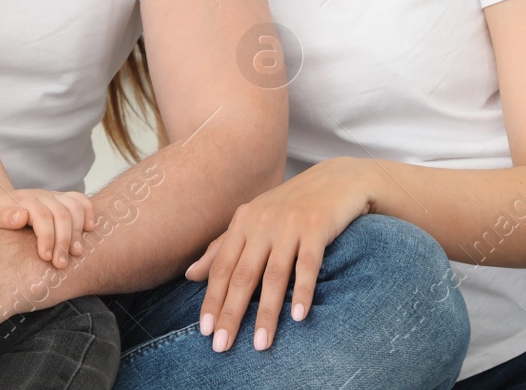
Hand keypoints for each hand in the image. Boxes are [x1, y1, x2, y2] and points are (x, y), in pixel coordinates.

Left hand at [0, 188, 92, 268]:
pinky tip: (89, 229)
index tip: (45, 258)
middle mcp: (40, 196)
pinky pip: (80, 200)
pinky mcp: (61, 200)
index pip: (41, 216)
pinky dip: (88, 212)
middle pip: (61, 214)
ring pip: (74, 206)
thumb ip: (1, 217)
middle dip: (64, 241)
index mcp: (22, 201)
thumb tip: (21, 216)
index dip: (47, 238)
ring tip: (77, 253)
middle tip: (62, 264)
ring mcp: (52, 196)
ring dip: (78, 230)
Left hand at [185, 158, 372, 352]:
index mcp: (243, 222)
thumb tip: (190, 275)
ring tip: (260, 344)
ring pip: (274, 275)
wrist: (336, 179)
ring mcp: (290, 225)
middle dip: (231, 313)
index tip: (205, 330)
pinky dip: (303, 291)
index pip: (222, 267)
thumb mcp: (253, 220)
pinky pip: (308, 264)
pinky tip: (299, 317)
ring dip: (267, 313)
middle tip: (222, 345)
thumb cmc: (291, 205)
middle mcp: (262, 222)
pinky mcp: (317, 228)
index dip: (212, 299)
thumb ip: (223, 247)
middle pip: (243, 275)